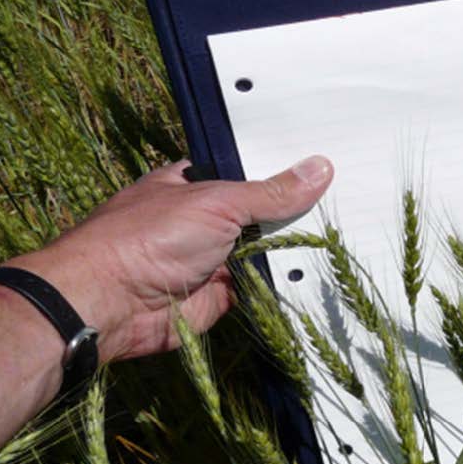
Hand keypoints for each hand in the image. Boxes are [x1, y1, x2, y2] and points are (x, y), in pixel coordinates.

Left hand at [10, 155, 332, 361]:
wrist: (110, 304)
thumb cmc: (150, 236)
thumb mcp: (217, 202)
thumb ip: (270, 192)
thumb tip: (321, 168)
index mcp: (195, 183)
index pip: (248, 170)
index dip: (283, 168)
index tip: (329, 159)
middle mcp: (204, 219)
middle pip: (260, 212)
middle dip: (295, 209)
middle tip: (349, 195)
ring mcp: (213, 259)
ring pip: (264, 251)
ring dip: (293, 248)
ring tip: (352, 228)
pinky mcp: (221, 297)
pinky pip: (262, 287)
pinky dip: (286, 283)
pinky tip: (327, 269)